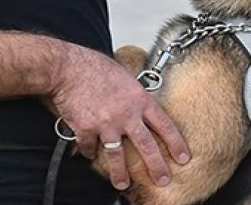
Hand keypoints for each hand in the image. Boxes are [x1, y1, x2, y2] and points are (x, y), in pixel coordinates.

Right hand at [50, 43, 189, 190]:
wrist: (68, 68)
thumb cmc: (94, 67)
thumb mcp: (125, 77)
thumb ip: (134, 95)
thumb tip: (139, 105)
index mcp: (139, 99)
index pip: (164, 125)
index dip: (176, 143)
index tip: (183, 157)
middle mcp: (126, 114)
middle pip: (147, 146)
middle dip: (157, 167)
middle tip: (163, 179)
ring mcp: (106, 124)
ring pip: (117, 156)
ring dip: (120, 174)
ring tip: (122, 184)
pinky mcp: (86, 130)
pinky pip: (90, 148)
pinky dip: (90, 152)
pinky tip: (91, 154)